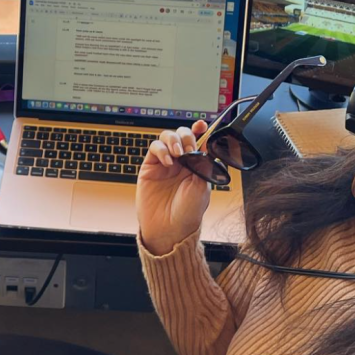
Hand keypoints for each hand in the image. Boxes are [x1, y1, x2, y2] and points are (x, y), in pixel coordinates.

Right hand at [136, 120, 210, 254]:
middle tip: (188, 148)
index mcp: (197, 164)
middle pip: (182, 135)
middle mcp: (181, 162)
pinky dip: (161, 150)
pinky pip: (154, 148)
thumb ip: (203, 164)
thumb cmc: (188, 213)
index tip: (202, 125)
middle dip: (186, 136)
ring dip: (173, 140)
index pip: (198, 141)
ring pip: (167, 137)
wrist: (169, 229)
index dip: (199, 130)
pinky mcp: (150, 167)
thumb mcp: (203, 187)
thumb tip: (204, 145)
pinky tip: (167, 162)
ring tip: (177, 153)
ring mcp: (165, 163)